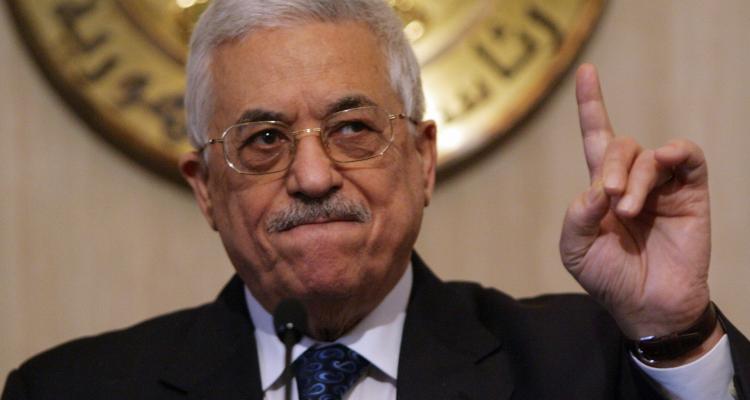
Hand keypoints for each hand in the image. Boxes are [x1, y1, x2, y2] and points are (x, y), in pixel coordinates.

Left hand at [560, 64, 711, 340]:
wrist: (648, 307)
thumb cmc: (609, 279)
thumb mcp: (576, 250)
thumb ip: (576, 217)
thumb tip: (596, 187)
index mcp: (601, 189)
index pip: (595, 139)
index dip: (591, 105)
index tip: (586, 71)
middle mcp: (631, 180)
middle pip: (619, 144)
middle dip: (612, 166)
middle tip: (611, 201)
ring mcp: (662, 185)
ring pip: (648, 154)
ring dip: (635, 178)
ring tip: (628, 212)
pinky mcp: (690, 193)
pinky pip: (686, 157)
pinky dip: (673, 154)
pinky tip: (664, 163)